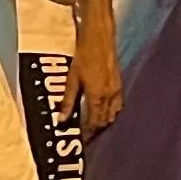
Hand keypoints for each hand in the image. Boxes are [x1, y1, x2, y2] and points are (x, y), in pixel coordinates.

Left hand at [70, 16, 123, 136]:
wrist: (99, 38)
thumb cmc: (83, 56)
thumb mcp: (72, 79)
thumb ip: (67, 101)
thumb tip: (61, 120)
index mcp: (98, 97)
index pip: (94, 123)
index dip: (88, 134)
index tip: (82, 141)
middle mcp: (110, 97)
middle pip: (105, 121)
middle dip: (96, 130)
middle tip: (86, 135)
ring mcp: (117, 90)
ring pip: (113, 115)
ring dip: (104, 122)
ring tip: (93, 125)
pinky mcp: (119, 84)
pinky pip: (117, 105)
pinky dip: (110, 112)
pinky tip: (103, 110)